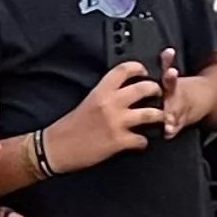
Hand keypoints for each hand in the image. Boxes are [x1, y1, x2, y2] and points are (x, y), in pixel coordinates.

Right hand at [48, 55, 169, 170]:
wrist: (56, 148)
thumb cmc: (69, 127)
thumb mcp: (87, 101)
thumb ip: (106, 94)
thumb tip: (123, 91)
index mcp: (100, 91)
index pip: (124, 70)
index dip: (139, 68)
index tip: (144, 72)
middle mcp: (110, 103)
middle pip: (145, 88)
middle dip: (157, 90)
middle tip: (158, 95)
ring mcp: (116, 122)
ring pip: (151, 114)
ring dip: (159, 117)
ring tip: (160, 119)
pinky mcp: (118, 141)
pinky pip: (142, 139)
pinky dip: (144, 142)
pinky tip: (140, 142)